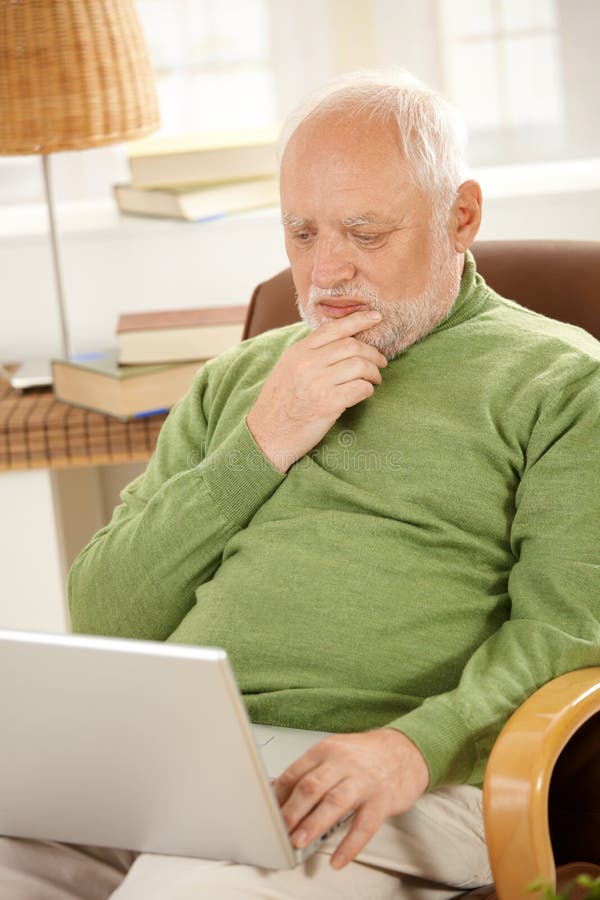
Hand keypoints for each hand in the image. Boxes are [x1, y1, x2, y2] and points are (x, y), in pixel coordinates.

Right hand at [246, 310, 386, 472]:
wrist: (267, 435)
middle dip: (373, 353)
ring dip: (373, 373)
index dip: (359, 320)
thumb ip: (308, 354)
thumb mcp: (287, 370)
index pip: (333, 328)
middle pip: (352, 346)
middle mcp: (307, 363)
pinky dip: (368, 389)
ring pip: (360, 366)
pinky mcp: (328, 403)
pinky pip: (360, 388)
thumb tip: (338, 342)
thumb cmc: (279, 405)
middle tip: (381, 362)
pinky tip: (365, 393)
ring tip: (374, 379)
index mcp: (298, 352)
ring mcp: (317, 383)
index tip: (376, 317)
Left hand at [272, 728, 428, 868]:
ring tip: (299, 841)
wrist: (405, 750)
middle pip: (312, 786)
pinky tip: (338, 859)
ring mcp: (364, 781)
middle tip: (279, 830)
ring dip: (313, 824)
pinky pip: (365, 825)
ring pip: (334, 802)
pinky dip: (350, 845)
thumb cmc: (365, 755)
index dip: (279, 796)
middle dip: (292, 811)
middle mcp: (344, 762)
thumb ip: (310, 771)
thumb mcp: (335, 752)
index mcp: (327, 750)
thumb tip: (277, 792)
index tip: (268, 814)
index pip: (295, 773)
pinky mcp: (383, 799)